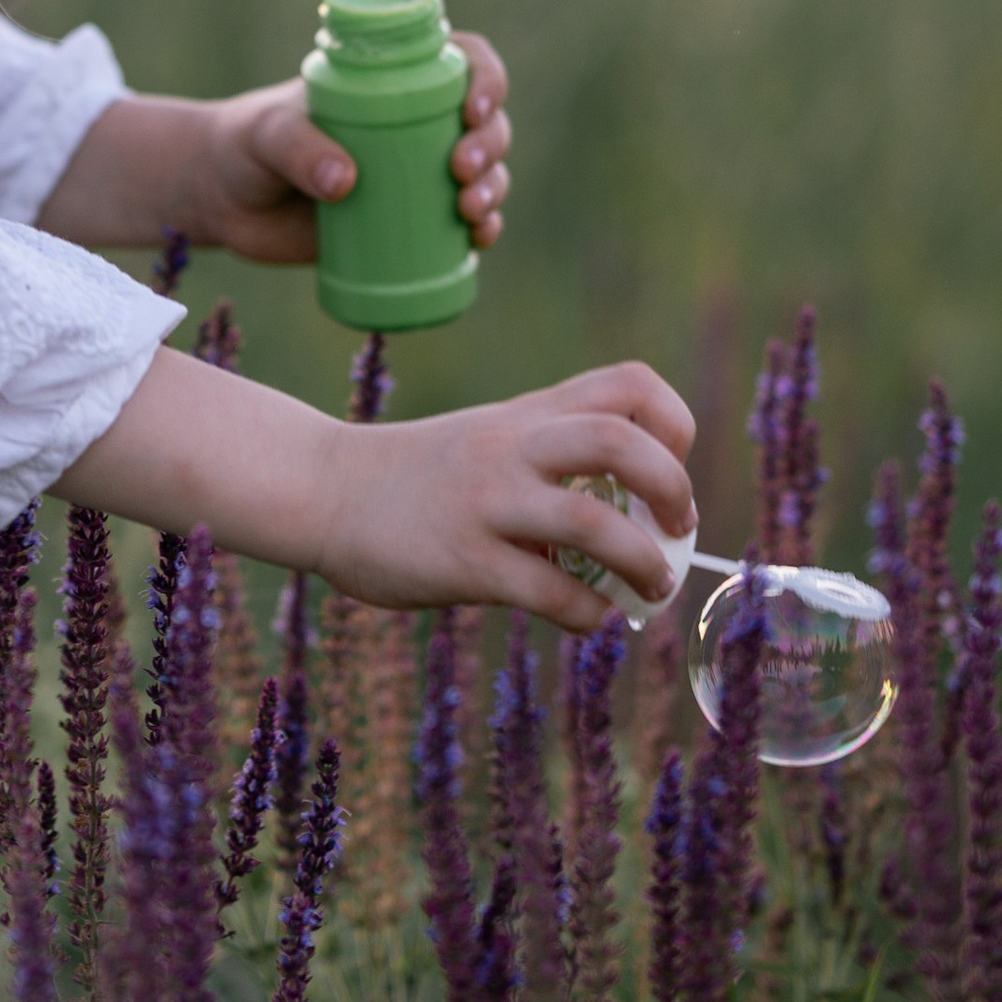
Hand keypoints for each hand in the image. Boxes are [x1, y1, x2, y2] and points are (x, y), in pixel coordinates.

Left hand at [156, 37, 513, 264]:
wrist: (222, 200)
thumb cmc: (244, 145)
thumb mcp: (266, 135)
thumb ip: (298, 149)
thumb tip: (345, 184)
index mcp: (391, 80)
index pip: (460, 60)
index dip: (486, 77)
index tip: (474, 107)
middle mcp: (413, 122)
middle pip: (483, 122)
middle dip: (490, 144)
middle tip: (461, 169)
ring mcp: (414, 173)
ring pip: (482, 172)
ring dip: (493, 188)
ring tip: (469, 211)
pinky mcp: (407, 221)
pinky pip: (463, 222)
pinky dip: (483, 228)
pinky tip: (481, 239)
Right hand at [313, 361, 695, 627]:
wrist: (324, 490)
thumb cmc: (417, 475)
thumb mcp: (489, 439)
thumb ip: (551, 460)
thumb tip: (636, 523)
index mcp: (528, 414)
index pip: (630, 385)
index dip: (672, 425)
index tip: (668, 469)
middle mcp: (512, 448)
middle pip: (623, 442)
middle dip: (673, 490)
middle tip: (678, 529)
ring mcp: (486, 502)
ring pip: (593, 523)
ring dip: (645, 565)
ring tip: (652, 587)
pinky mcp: (463, 561)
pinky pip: (550, 591)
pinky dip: (590, 612)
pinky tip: (589, 616)